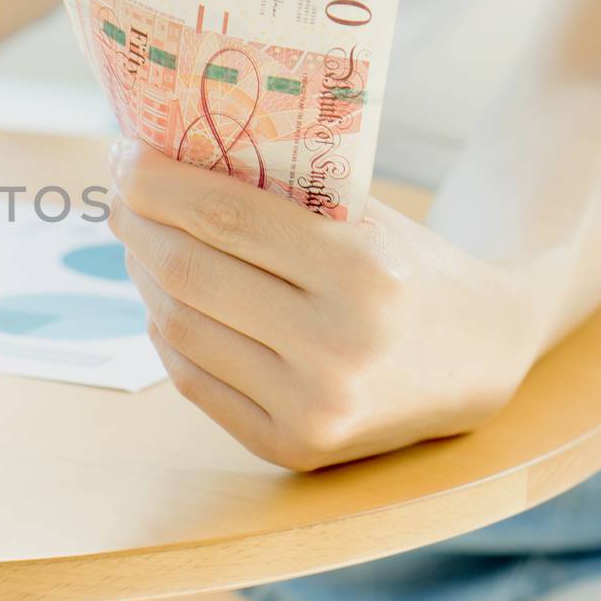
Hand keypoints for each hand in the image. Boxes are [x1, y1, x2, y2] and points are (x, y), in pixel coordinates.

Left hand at [107, 140, 543, 470]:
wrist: (481, 354)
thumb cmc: (407, 264)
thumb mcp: (363, 214)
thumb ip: (278, 192)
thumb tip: (162, 159)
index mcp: (364, 272)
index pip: (224, 216)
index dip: (156, 182)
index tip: (123, 153)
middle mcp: (337, 348)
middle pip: (187, 273)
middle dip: (136, 224)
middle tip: (118, 193)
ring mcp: (312, 408)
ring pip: (179, 327)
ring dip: (143, 275)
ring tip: (140, 241)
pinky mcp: (291, 447)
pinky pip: (192, 380)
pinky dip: (165, 331)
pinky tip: (163, 299)